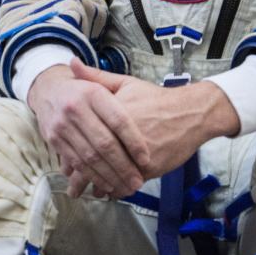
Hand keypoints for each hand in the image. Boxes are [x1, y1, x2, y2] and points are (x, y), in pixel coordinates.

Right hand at [26, 63, 150, 198]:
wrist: (47, 91)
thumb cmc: (83, 90)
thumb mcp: (101, 83)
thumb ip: (123, 94)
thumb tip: (152, 100)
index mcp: (92, 92)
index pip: (118, 120)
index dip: (133, 142)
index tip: (146, 159)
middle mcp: (75, 107)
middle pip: (104, 143)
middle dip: (123, 166)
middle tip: (138, 182)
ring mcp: (62, 124)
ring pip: (90, 157)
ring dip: (109, 176)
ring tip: (126, 187)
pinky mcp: (53, 139)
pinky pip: (76, 162)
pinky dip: (92, 176)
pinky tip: (106, 185)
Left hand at [69, 58, 239, 179]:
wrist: (191, 113)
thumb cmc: (156, 98)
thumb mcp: (125, 83)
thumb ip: (96, 78)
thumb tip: (72, 63)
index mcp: (112, 115)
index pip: (85, 138)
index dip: (72, 152)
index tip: (64, 160)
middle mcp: (122, 137)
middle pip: (94, 160)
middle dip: (80, 175)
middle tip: (71, 184)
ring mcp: (136, 155)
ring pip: (110, 176)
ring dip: (98, 184)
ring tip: (86, 191)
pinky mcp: (150, 169)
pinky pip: (128, 183)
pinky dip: (118, 188)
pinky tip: (109, 190)